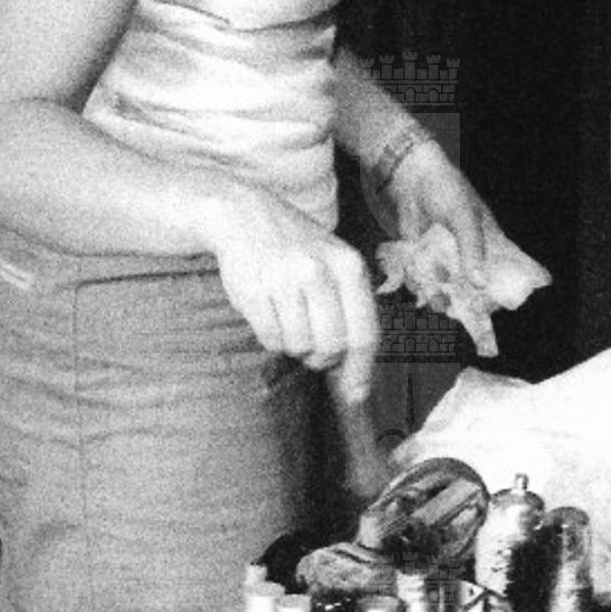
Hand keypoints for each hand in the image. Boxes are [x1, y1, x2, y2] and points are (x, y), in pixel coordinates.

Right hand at [203, 181, 379, 402]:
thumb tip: (357, 386)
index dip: (361, 371)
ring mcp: (285, 280)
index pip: (364, 334)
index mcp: (349, 266)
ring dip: (294, 344)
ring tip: (289, 317)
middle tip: (313, 344)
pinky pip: (271, 339)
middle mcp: (319, 272)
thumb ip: (351, 314)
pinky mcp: (254, 290)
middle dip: (323, 357)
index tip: (356, 395)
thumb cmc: (298, 250)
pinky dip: (272, 337)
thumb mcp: (335, 266)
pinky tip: (270, 312)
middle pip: (332, 347)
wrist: (246, 215)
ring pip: (299, 346)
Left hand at [385, 139, 550, 306]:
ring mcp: (445, 260)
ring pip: (446, 291)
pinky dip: (418, 283)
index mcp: (490, 246)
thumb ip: (472, 250)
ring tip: (431, 293)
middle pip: (474, 293)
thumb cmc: (447, 191)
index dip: (500, 295)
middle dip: (465, 304)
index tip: (490, 307)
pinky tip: (414, 277)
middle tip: (455, 308)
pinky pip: (423, 282)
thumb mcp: (465, 218)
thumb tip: (480, 284)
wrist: (411, 178)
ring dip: (438, 296)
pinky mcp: (422, 260)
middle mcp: (469, 257)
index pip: (504, 277)